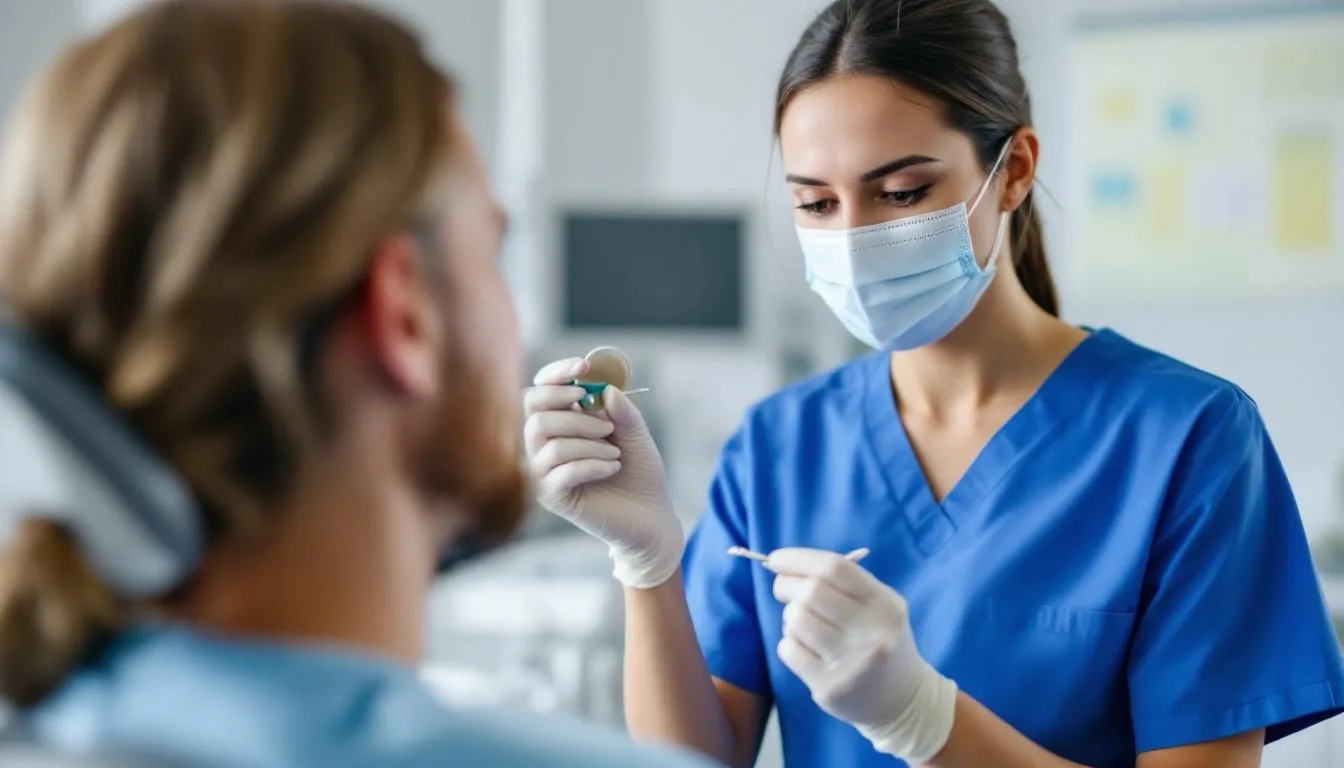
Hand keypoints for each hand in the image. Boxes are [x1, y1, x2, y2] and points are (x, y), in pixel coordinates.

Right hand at [524, 357, 683, 588]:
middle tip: (607, 425)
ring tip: (616, 453)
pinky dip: (592, 465)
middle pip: (535, 412)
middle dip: (572, 413)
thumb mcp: (636, 434)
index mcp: (562, 422)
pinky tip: (614, 467)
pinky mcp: (552, 496)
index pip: (541, 389)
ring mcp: (545, 471)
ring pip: (549, 443)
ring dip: (589, 443)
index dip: (557, 373)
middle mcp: (545, 444)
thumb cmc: (640, 473)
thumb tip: (605, 391)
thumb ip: (622, 411)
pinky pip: (561, 472)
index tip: (584, 366)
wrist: (651, 517)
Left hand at [769, 548, 957, 764]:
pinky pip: (789, 649)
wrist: (902, 701)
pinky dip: (789, 643)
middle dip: (786, 585)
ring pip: (796, 620)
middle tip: (784, 590)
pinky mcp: (831, 687)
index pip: (835, 568)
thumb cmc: (880, 641)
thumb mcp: (879, 606)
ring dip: (790, 616)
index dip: (799, 559)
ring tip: (803, 624)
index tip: (776, 559)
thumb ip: (842, 583)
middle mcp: (872, 632)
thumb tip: (784, 565)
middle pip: (811, 592)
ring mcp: (851, 663)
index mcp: (885, 604)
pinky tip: (807, 649)